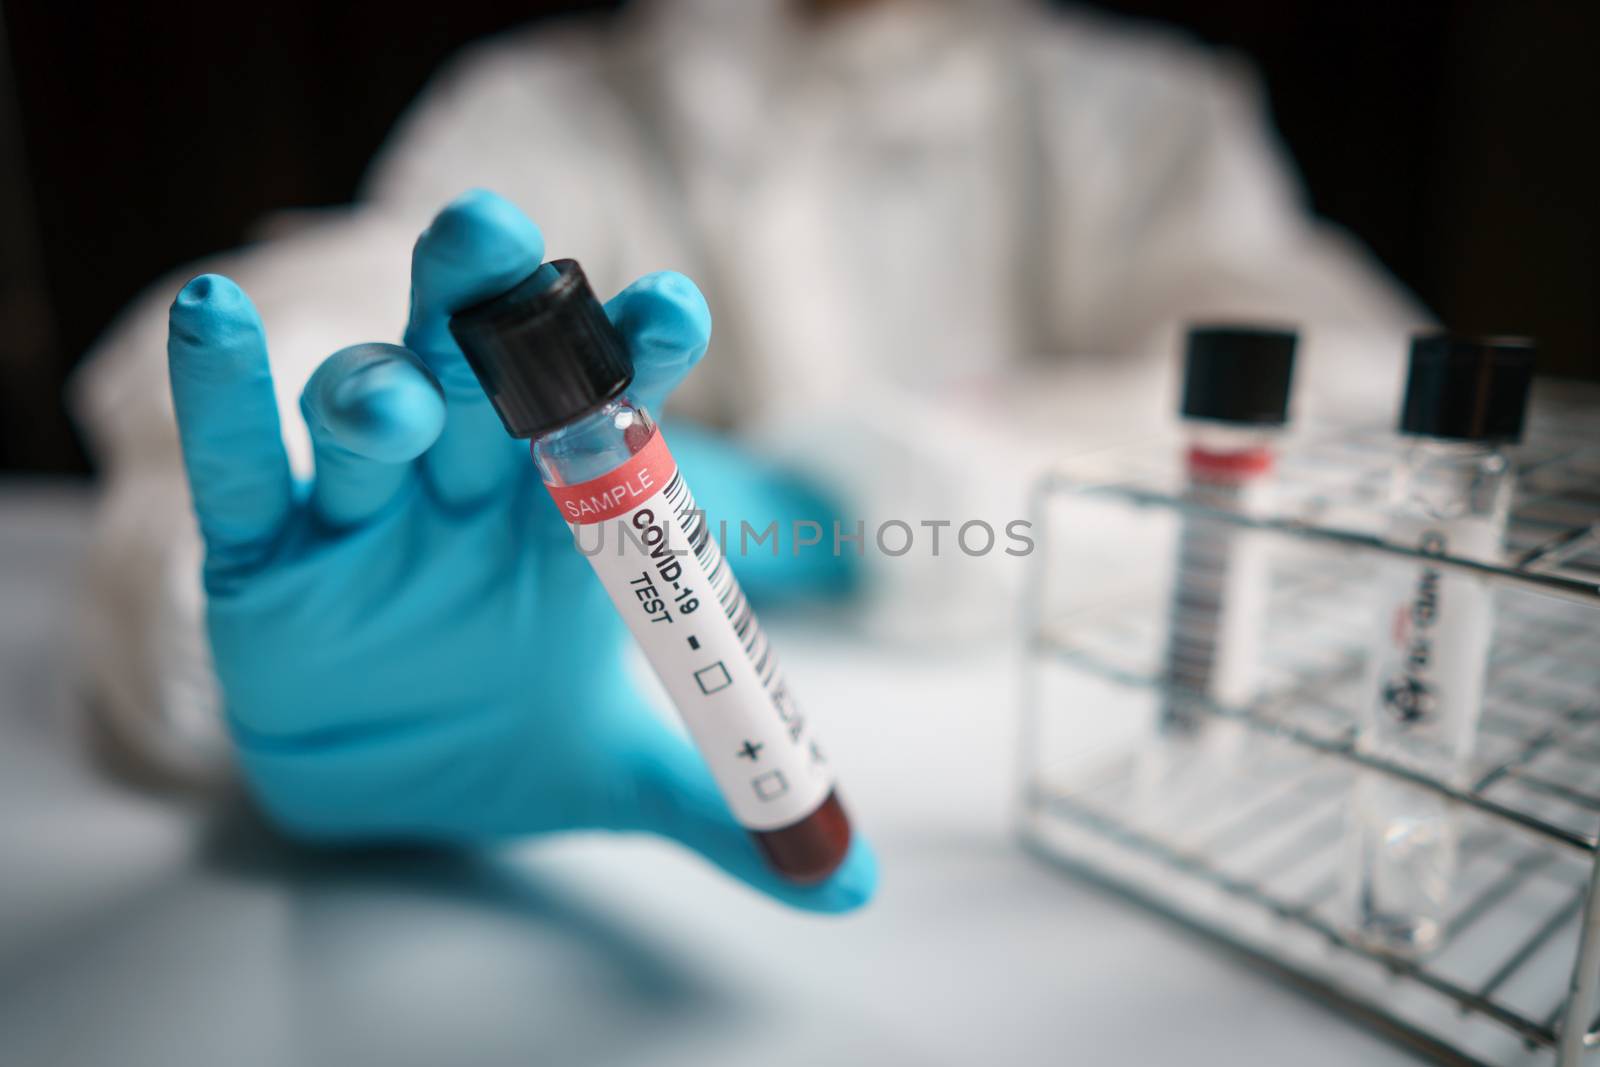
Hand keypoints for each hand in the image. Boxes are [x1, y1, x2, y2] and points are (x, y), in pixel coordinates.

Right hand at [166, 189, 873, 912]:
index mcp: (561, 525)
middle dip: (492, 315)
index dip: (635, 365)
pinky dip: (224, 399)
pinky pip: (240, 471)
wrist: (390, 786)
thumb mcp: (623, 774)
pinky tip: (218, 320)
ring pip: (364, 419)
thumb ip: (722, 804)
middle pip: (479, 381)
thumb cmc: (511, 737)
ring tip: (395, 397)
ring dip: (374, 390)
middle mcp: (465, 494)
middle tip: (505, 239)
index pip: (604, 429)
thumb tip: (849, 883)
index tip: (672, 308)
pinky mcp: (266, 557)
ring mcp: (363, 515)